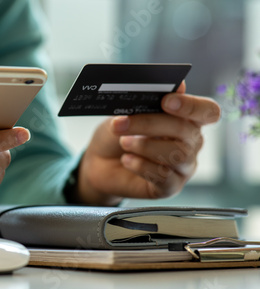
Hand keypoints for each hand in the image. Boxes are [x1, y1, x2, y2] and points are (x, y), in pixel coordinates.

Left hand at [75, 82, 220, 205]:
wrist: (98, 162)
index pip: (207, 111)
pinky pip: (165, 177)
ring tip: (124, 143)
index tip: (167, 101)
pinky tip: (127, 160)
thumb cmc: (117, 134)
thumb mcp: (126, 112)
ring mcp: (183, 167)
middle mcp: (190, 143)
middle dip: (150, 124)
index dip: (192, 106)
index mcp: (186, 119)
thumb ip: (150, 100)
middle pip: (186, 131)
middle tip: (121, 124)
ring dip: (145, 146)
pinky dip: (142, 166)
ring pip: (178, 155)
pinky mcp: (170, 187)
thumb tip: (179, 85)